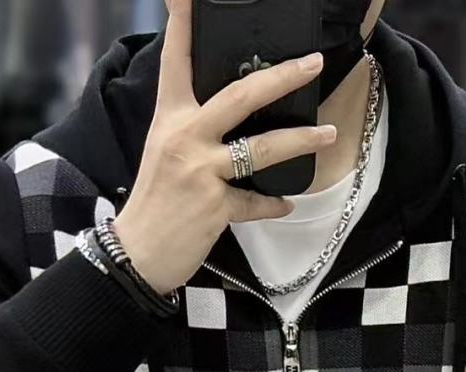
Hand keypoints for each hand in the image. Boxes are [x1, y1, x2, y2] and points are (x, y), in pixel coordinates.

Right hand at [112, 0, 337, 295]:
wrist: (137, 253)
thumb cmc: (154, 203)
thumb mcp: (164, 153)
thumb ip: (194, 130)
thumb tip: (231, 117)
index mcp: (170, 118)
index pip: (177, 61)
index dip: (184, 24)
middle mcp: (184, 137)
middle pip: (240, 95)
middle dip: (281, 77)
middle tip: (313, 64)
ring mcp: (200, 171)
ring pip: (261, 148)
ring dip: (300, 140)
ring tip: (328, 133)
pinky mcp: (215, 206)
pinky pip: (255, 201)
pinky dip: (272, 204)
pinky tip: (285, 202)